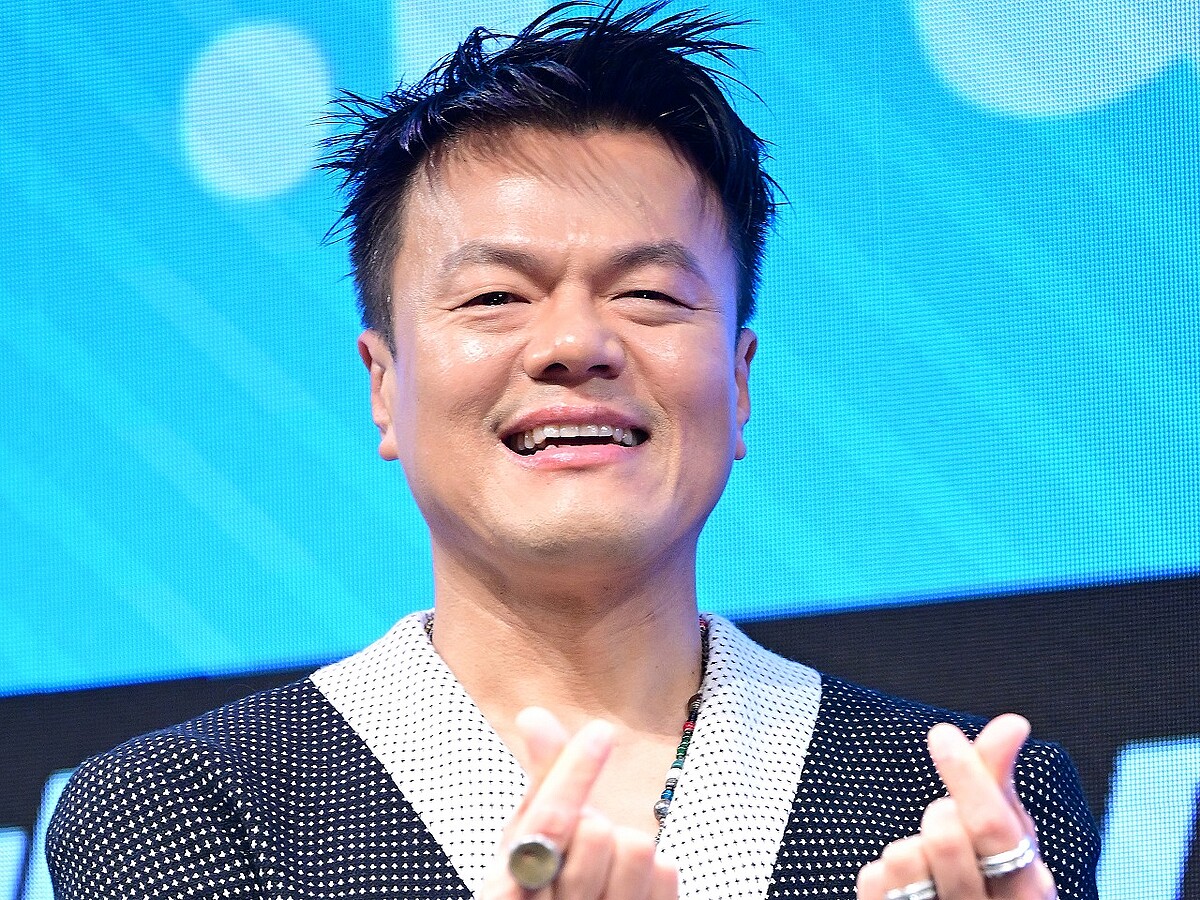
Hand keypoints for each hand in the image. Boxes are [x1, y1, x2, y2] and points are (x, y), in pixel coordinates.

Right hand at [480, 707, 678, 899]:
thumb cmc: (540, 881)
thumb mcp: (527, 838)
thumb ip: (542, 779)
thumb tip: (534, 715)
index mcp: (514, 883)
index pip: (548, 820)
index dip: (575, 771)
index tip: (599, 731)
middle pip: (596, 831)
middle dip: (594, 822)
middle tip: (582, 843)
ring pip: (636, 846)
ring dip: (624, 843)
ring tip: (607, 865)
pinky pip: (667, 871)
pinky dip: (654, 867)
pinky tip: (630, 882)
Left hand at [856, 714, 1056, 899]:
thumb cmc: (989, 883)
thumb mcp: (1006, 840)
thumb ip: (999, 784)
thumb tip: (1013, 724)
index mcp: (1027, 891)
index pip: (996, 828)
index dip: (966, 775)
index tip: (943, 733)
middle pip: (947, 839)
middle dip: (940, 812)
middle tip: (946, 818)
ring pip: (904, 856)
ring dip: (911, 845)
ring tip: (929, 863)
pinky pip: (875, 879)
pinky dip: (885, 874)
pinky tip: (908, 889)